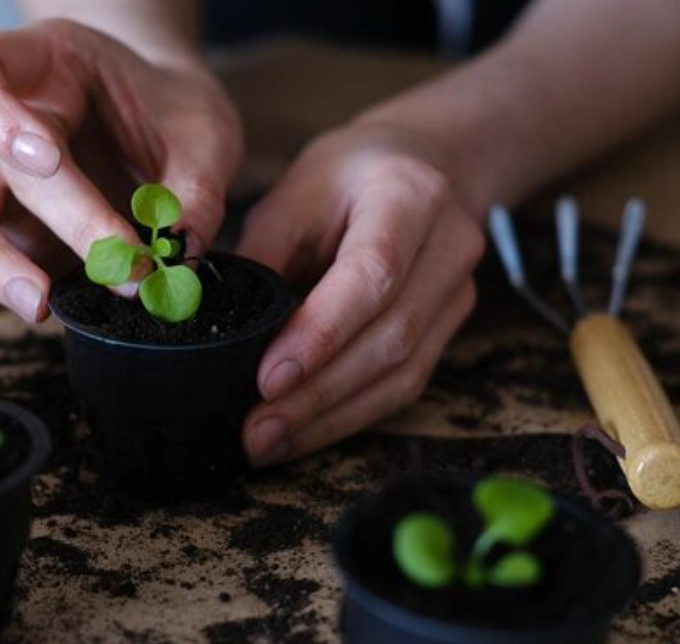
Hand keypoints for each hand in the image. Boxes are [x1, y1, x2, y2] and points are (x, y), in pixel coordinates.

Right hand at [0, 19, 241, 343]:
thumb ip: (196, 186)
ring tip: (39, 306)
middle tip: (116, 264)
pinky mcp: (7, 239)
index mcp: (45, 70)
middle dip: (59, 219)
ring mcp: (0, 187)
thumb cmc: (173, 114)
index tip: (46, 157)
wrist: (169, 128)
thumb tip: (179, 255)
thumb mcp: (203, 132)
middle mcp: (7, 128)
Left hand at [237, 122, 484, 465]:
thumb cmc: (347, 176)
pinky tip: (303, 434)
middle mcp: (449, 246)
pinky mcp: (450, 328)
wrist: (424, 163)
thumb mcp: (295, 193)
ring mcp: (458, 292)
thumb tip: (221, 330)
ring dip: (332, 418)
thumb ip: (264, 256)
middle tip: (256, 432)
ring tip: (270, 443)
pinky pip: (405, 385)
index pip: (372, 275)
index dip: (321, 334)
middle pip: (391, 338)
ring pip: (403, 374)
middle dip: (318, 394)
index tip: (267, 380)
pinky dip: (350, 416)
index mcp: (408, 196)